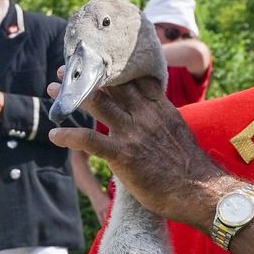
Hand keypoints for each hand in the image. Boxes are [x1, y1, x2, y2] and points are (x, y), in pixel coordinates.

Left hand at [47, 74, 225, 226]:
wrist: (199, 191)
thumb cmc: (190, 169)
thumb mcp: (178, 134)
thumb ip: (161, 122)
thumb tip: (152, 121)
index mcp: (159, 108)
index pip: (134, 78)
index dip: (113, 68)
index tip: (97, 62)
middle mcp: (144, 115)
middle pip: (111, 85)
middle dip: (86, 76)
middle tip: (67, 71)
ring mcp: (132, 134)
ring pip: (97, 104)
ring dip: (71, 97)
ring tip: (54, 91)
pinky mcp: (123, 155)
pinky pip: (89, 140)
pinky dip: (69, 136)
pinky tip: (55, 135)